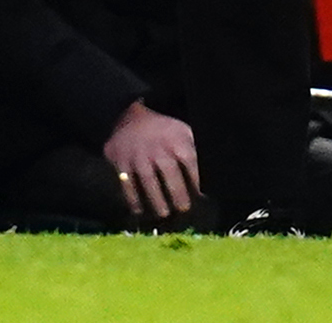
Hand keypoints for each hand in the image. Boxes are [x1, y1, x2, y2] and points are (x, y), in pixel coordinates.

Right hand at [102, 100, 198, 220]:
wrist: (130, 117)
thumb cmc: (164, 132)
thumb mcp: (183, 133)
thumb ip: (196, 152)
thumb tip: (212, 177)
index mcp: (176, 140)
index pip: (190, 162)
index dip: (197, 180)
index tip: (201, 196)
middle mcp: (157, 147)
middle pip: (169, 172)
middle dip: (178, 193)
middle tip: (183, 209)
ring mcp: (138, 155)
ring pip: (148, 181)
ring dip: (156, 200)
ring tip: (163, 214)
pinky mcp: (119, 161)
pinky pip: (127, 184)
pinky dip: (133, 199)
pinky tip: (139, 211)